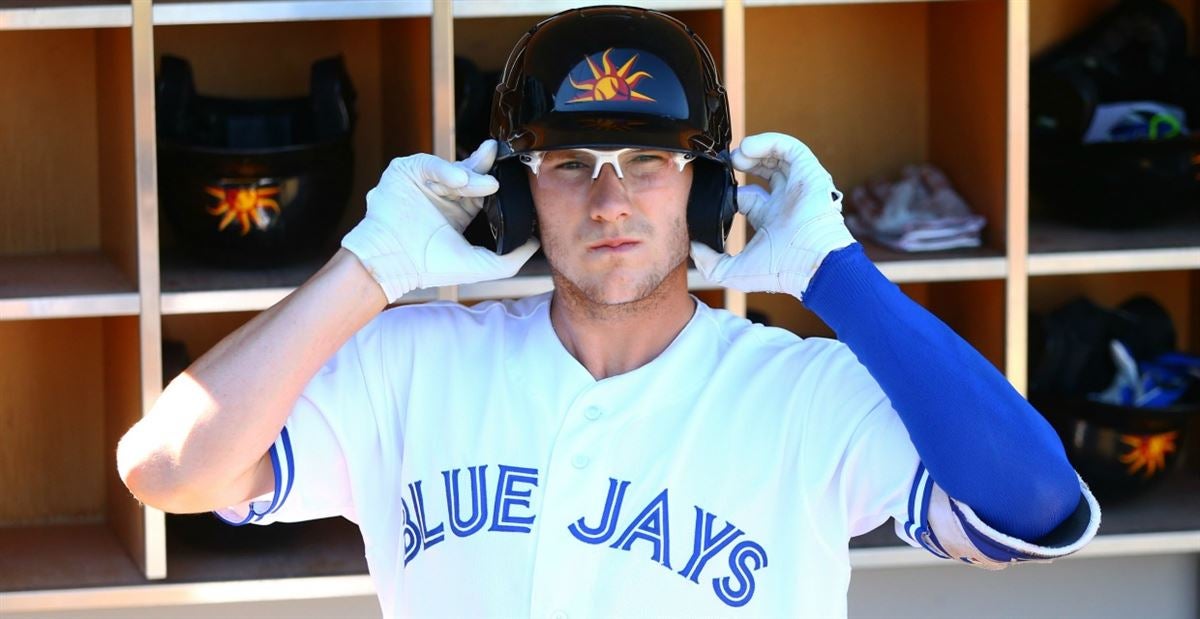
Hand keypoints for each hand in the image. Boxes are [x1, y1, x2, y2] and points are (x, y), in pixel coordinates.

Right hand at [341, 140, 538, 302]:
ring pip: (452, 167)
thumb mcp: (480, 265)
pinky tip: (457, 181)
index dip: (496, 180)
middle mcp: (442, 193)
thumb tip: (536, 245)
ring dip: (468, 174)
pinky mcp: (404, 172)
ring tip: (481, 185)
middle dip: (485, 164)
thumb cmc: (429, 267)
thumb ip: (511, 259)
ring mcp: (423, 181)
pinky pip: (428, 163)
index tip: (511, 175)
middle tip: (498, 158)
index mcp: (459, 210)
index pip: (482, 187)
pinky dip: (444, 169)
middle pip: (469, 171)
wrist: (392, 264)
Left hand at [690, 132, 855, 298]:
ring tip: (736, 156)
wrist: (811, 263)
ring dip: (754, 151)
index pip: (746, 196)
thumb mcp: (733, 272)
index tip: (715, 191)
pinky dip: (768, 142)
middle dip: (743, 164)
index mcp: (769, 220)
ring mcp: (797, 186)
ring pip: (777, 156)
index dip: (729, 191)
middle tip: (727, 164)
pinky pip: (790, 148)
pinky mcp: (809, 173)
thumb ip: (709, 263)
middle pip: (764, 171)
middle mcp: (784, 201)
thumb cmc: (780, 270)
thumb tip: (694, 249)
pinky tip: (748, 148)